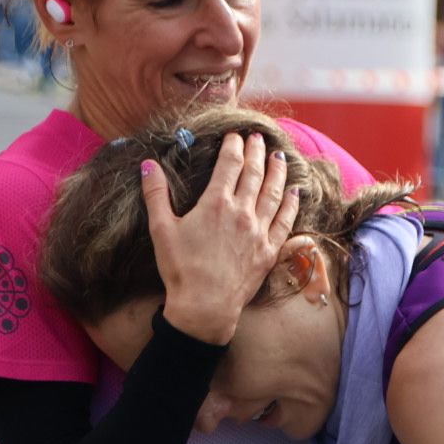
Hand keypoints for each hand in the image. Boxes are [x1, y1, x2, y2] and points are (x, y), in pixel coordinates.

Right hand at [141, 131, 300, 342]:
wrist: (204, 307)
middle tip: (259, 138)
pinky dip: (292, 204)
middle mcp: (242, 212)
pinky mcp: (269, 251)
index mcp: (215, 203)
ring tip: (279, 155)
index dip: (233, 146)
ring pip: (274, 193)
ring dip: (277, 171)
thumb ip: (155, 194)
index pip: (229, 164)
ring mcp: (259, 231)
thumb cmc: (180, 270)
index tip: (235, 136)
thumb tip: (147, 164)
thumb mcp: (161, 229)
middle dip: (257, 152)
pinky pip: (286, 221)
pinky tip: (295, 192)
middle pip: (254, 173)